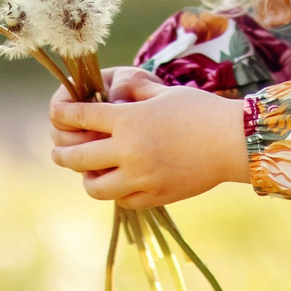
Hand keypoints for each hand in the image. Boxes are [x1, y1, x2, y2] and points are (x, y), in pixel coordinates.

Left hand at [47, 69, 248, 208]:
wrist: (234, 142)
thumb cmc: (200, 110)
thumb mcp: (162, 93)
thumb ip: (132, 93)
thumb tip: (107, 90)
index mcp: (128, 120)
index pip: (80, 117)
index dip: (62, 114)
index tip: (57, 113)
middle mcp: (129, 151)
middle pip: (77, 157)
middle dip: (62, 153)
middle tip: (58, 152)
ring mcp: (141, 178)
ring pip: (95, 187)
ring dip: (87, 178)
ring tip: (89, 172)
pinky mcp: (155, 197)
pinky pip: (122, 200)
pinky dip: (116, 192)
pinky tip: (120, 182)